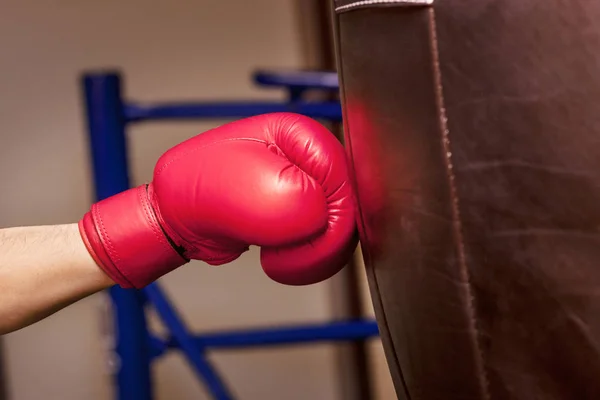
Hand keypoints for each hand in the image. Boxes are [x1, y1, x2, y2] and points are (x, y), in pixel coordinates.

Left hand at [79, 113, 357, 287]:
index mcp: (297, 133)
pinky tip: (278, 253)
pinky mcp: (304, 209)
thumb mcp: (242, 192)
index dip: (329, 215)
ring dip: (311, 251)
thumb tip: (323, 216)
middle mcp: (306, 155)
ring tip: (275, 251)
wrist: (180, 217)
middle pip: (345, 204)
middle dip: (319, 239)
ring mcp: (307, 182)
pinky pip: (325, 240)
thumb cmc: (196, 191)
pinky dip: (306, 256)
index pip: (343, 176)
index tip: (298, 234)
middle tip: (281, 249)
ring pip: (338, 226)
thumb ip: (293, 202)